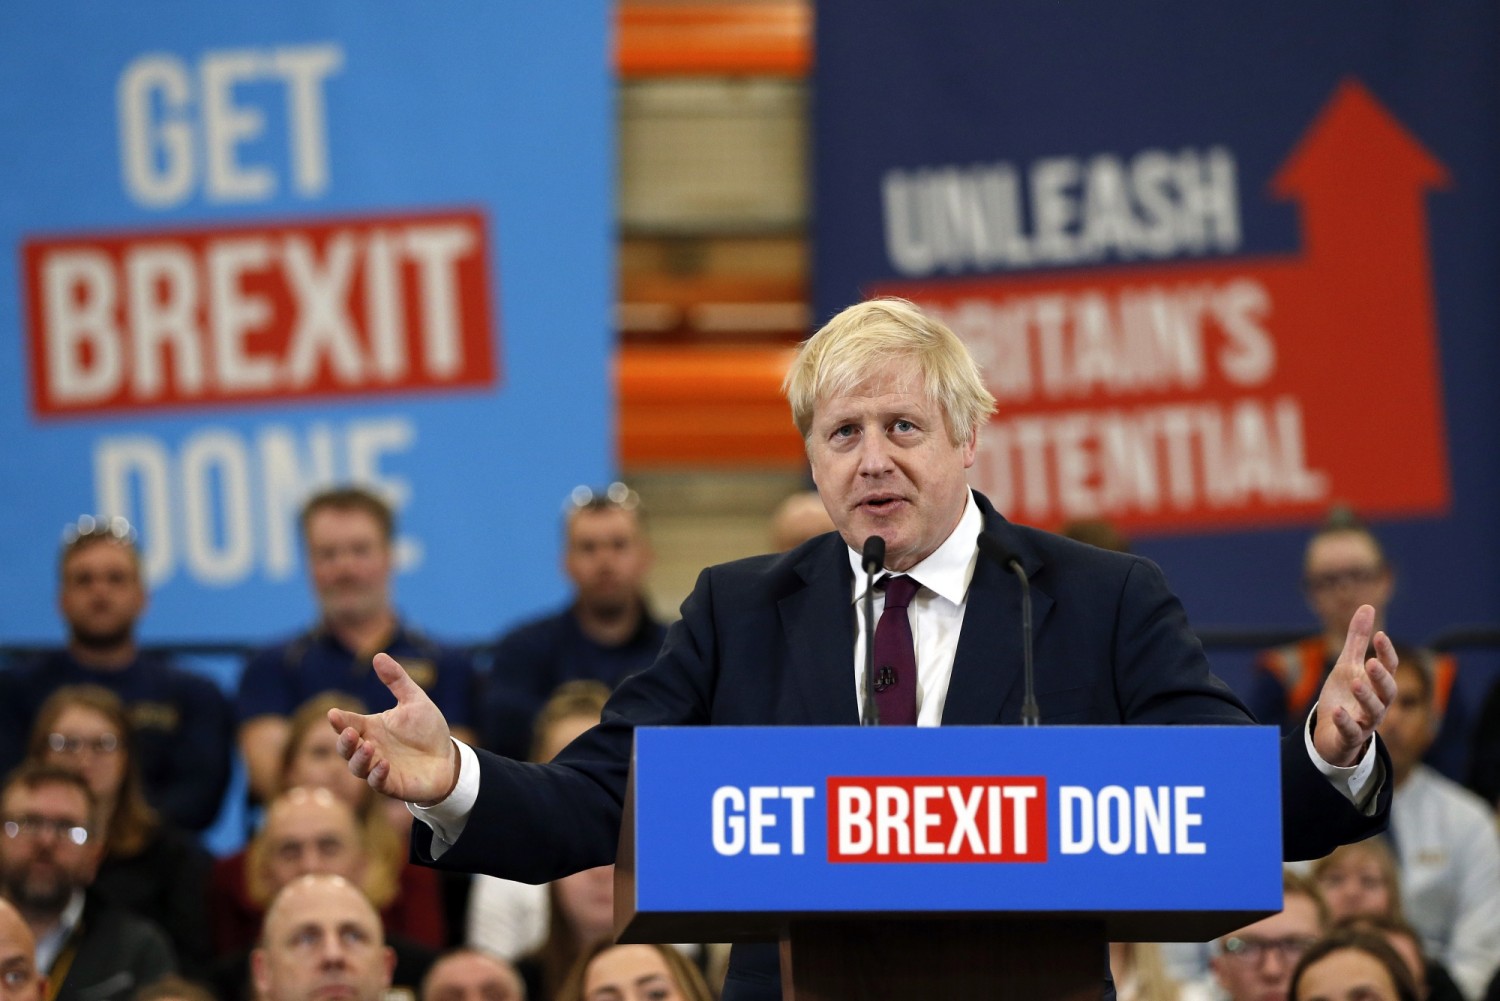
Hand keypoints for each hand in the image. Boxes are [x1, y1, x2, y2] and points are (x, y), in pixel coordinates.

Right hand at [328, 653, 457, 803]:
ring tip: (367, 746)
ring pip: (357, 767)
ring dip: (359, 758)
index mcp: (371, 728)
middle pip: (346, 747)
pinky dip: (377, 775)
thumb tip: (378, 655)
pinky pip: (378, 783)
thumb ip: (397, 680)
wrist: (447, 758)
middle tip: (350, 732)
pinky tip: (384, 765)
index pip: (349, 723)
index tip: (334, 713)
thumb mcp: (415, 701)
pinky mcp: (392, 784)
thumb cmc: (427, 730)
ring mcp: (379, 767)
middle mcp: (370, 748)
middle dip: (344, 741)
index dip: (340, 720)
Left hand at [1312, 604, 1398, 767]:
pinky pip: (1351, 731)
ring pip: (1374, 712)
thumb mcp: (1348, 664)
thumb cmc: (1344, 695)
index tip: (1380, 635)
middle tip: (1372, 661)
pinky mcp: (1350, 736)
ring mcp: (1366, 721)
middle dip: (1381, 676)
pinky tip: (1338, 711)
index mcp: (1378, 684)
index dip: (1386, 652)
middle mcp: (1378, 704)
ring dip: (1366, 697)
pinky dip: (1346, 721)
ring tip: (1356, 682)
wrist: (1330, 731)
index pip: (1389, 667)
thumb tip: (1367, 606)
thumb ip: (1357, 639)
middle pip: (1387, 691)